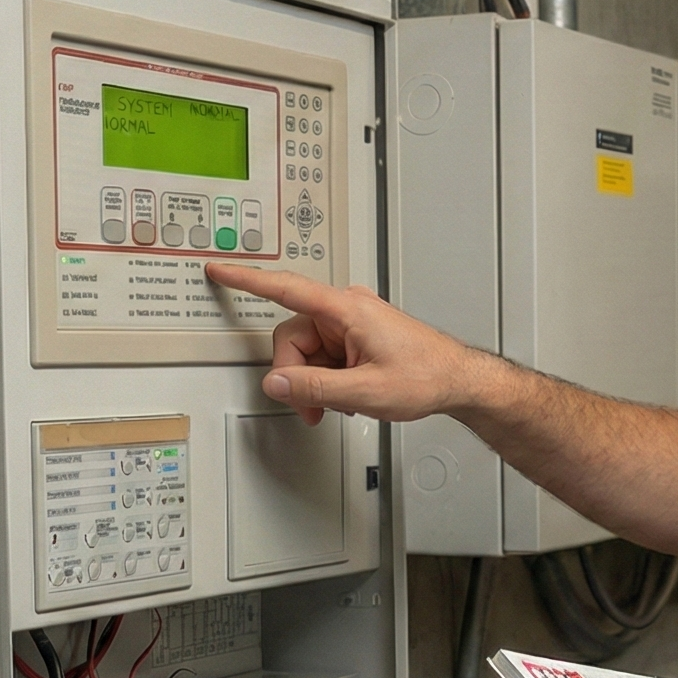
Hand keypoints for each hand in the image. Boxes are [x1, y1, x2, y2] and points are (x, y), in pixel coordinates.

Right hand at [206, 262, 487, 426]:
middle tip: (313, 407)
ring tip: (341, 404)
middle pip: (293, 336)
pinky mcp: (357, 336)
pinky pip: (324, 356)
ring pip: (307, 351)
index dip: (247, 280)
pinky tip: (348, 395)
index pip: (285, 288)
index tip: (219, 270)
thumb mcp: (365, 392)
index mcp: (346, 309)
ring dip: (315, 382)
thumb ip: (314, 388)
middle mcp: (346, 309)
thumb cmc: (427, 375)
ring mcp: (352, 323)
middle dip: (297, 376)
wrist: (458, 380)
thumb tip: (277, 383)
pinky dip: (329, 379)